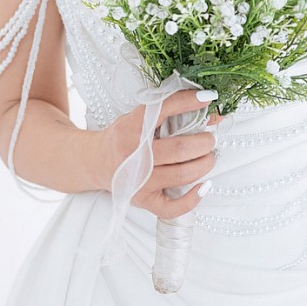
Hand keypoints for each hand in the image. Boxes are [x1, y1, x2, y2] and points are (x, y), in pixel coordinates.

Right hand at [93, 89, 220, 219]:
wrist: (96, 162)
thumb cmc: (122, 138)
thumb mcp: (137, 118)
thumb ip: (167, 112)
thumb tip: (208, 110)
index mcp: (132, 128)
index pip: (164, 109)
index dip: (189, 102)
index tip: (208, 98)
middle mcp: (135, 155)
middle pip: (181, 148)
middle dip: (205, 142)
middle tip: (210, 139)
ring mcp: (140, 180)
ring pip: (183, 174)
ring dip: (205, 163)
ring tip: (208, 156)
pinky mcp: (144, 200)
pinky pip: (173, 207)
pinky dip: (193, 198)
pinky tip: (203, 186)